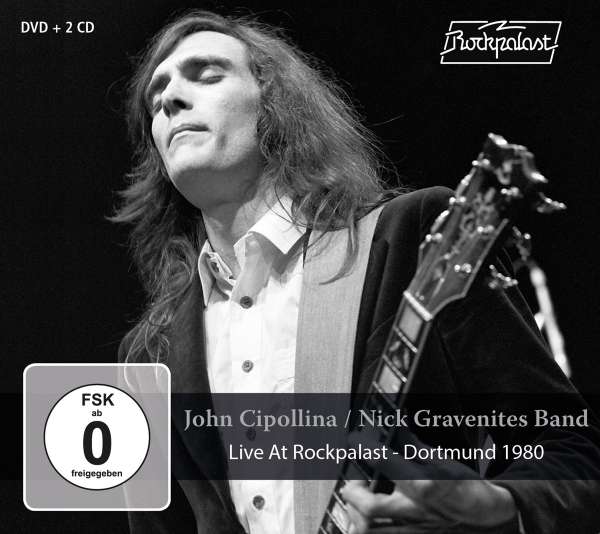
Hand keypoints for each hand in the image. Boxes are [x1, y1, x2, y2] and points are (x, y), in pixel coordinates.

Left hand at [340, 430, 517, 532]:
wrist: (484, 515)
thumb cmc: (463, 486)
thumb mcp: (439, 458)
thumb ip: (410, 446)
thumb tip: (392, 429)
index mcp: (424, 483)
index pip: (383, 461)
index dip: (364, 447)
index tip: (354, 440)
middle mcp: (416, 509)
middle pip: (370, 507)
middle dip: (353, 493)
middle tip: (353, 482)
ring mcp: (414, 529)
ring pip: (371, 530)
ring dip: (356, 514)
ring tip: (356, 501)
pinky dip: (368, 528)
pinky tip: (365, 518)